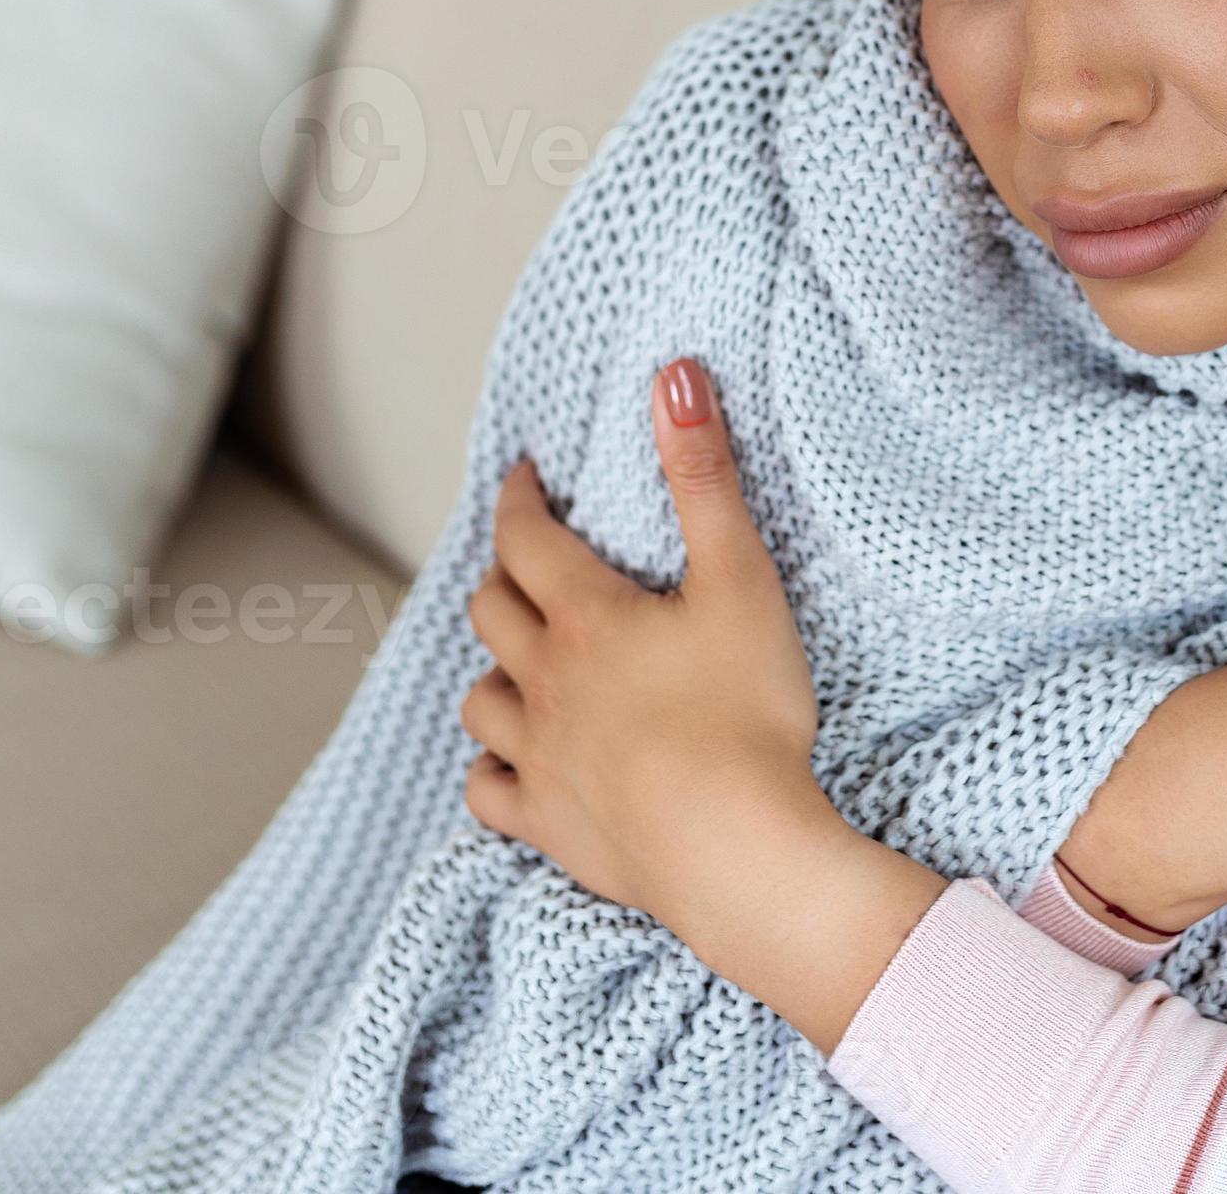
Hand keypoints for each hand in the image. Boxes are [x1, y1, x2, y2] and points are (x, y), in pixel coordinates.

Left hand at [459, 356, 832, 926]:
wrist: (734, 849)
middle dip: (506, 575)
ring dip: (495, 669)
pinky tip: (511, 761)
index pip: (528, 538)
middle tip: (531, 560)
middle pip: (493, 611)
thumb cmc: (746, 713)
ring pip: (480, 698)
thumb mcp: (741, 579)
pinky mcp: (547, 824)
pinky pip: (486, 790)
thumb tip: (674, 377)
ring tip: (523, 660)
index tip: (525, 477)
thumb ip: (704, 476)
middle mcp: (545, 681)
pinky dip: (491, 767)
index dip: (521, 500)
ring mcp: (539, 757)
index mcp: (587, 617)